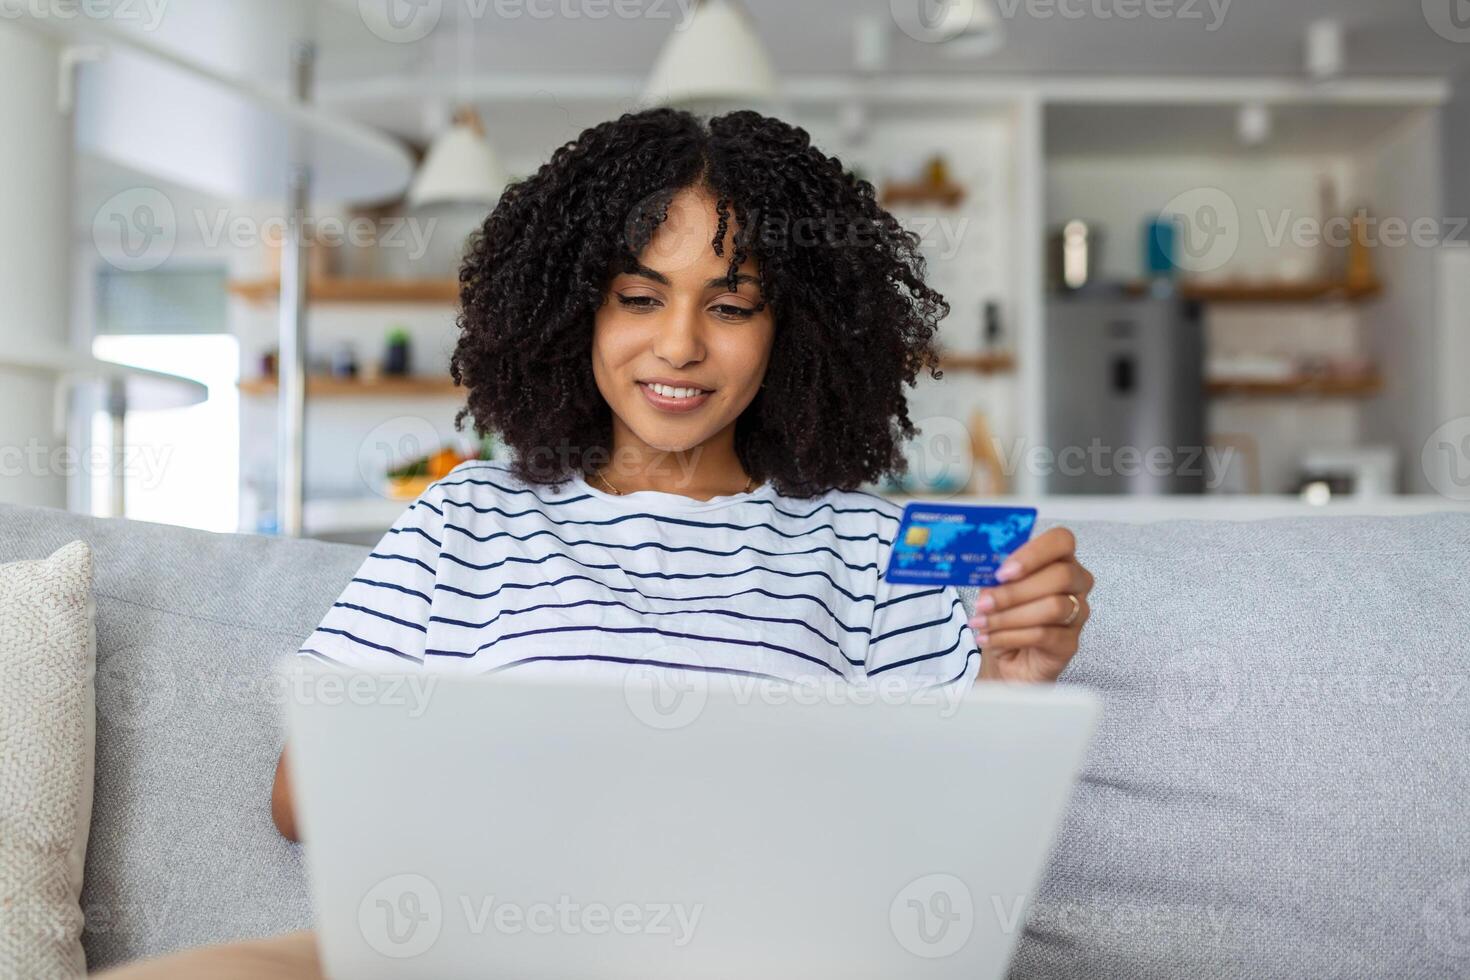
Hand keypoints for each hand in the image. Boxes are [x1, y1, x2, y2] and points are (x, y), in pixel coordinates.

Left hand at [968, 527, 1092, 683]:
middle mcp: (1076, 583)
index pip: (1061, 540)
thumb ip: (996, 575)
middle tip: (984, 602)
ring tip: (982, 623)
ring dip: (1009, 616)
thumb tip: (987, 569)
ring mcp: (1079, 613)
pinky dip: (1009, 636)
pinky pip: (1044, 635)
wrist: (1010, 657)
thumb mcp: (995, 589)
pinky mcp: (1071, 643)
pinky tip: (989, 638)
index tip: (1003, 572)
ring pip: (1053, 607)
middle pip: (1061, 576)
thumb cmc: (1006, 615)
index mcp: (1059, 559)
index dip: (1034, 553)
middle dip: (1015, 591)